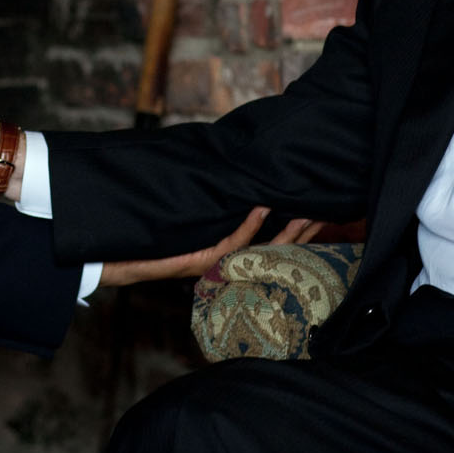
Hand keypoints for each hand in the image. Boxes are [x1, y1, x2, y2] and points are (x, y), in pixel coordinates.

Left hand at [98, 206, 319, 285]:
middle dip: (303, 232)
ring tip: (304, 213)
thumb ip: (222, 212)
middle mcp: (230, 263)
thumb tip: (244, 188)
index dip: (299, 230)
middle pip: (277, 249)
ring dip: (285, 230)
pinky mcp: (202, 260)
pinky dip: (247, 226)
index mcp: (233, 255)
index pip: (275, 243)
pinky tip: (259, 207)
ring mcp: (218, 263)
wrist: (128, 260)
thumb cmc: (161, 241)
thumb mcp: (198, 223)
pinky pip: (231, 243)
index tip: (319, 212)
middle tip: (325, 212)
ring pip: (262, 248)